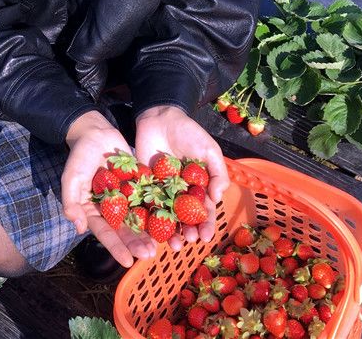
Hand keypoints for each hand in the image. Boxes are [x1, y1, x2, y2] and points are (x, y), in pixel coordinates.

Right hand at [61, 110, 158, 267]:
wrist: (96, 132)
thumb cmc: (79, 156)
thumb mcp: (71, 177)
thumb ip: (71, 201)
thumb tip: (78, 227)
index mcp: (93, 211)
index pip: (106, 233)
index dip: (116, 248)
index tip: (128, 262)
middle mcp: (111, 209)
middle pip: (125, 230)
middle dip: (137, 243)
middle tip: (150, 255)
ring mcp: (126, 198)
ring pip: (140, 219)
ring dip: (151, 232)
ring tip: (164, 244)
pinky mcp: (139, 186)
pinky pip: (149, 200)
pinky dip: (159, 210)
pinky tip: (172, 220)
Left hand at [134, 104, 228, 252]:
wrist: (160, 118)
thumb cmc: (189, 133)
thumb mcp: (209, 150)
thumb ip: (217, 173)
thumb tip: (218, 198)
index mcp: (198, 187)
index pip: (204, 210)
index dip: (206, 224)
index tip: (206, 236)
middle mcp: (181, 193)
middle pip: (185, 218)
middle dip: (188, 232)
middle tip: (187, 241)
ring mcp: (162, 191)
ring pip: (166, 217)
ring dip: (170, 232)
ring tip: (172, 244)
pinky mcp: (144, 186)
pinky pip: (146, 205)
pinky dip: (148, 220)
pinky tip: (150, 233)